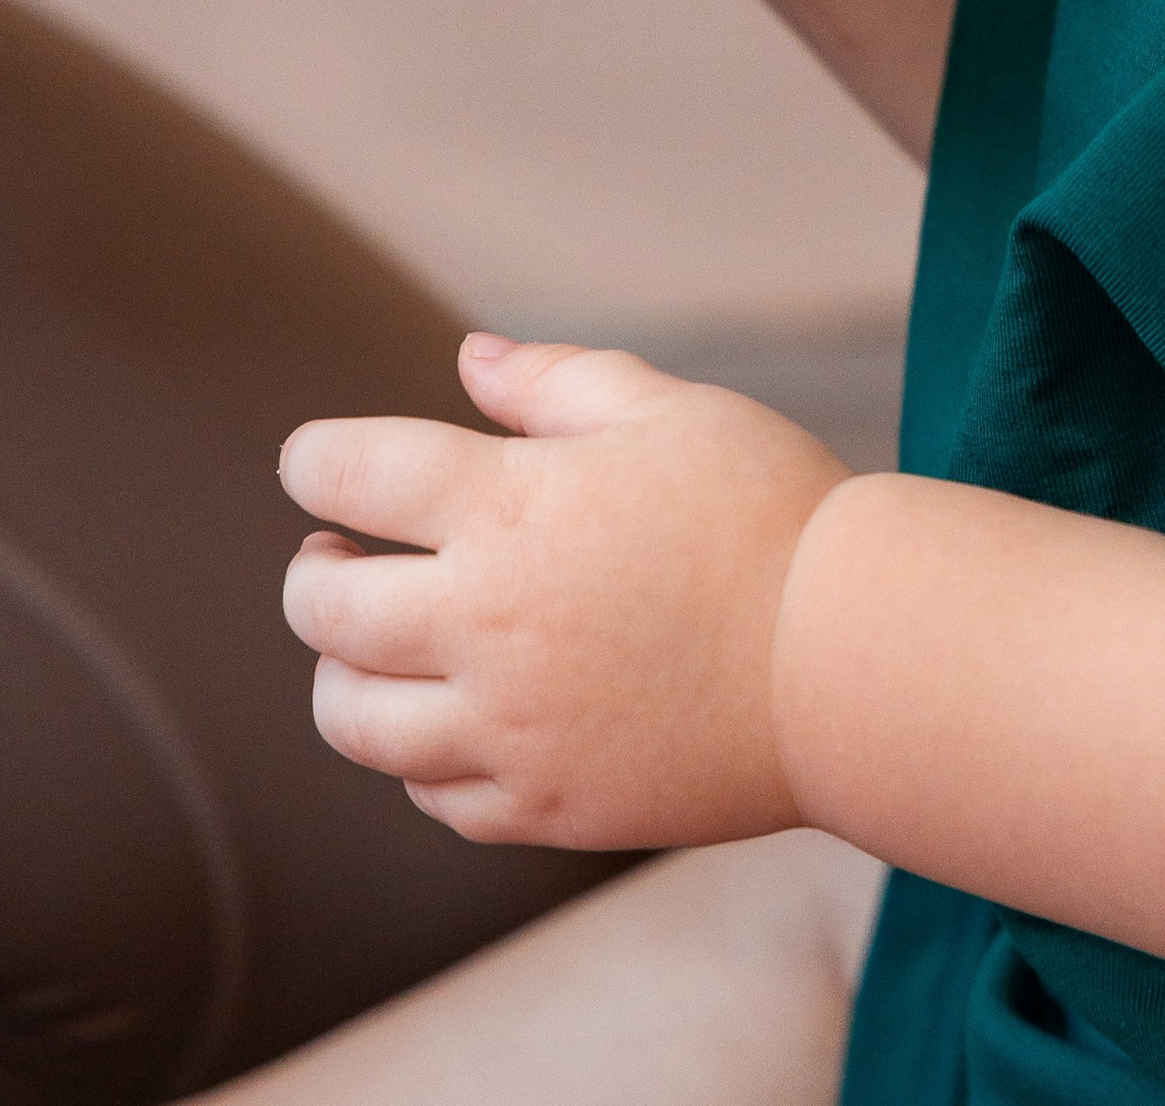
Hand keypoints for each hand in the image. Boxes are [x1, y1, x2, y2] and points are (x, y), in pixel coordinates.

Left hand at [280, 337, 851, 851]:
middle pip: (325, 609)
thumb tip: (468, 359)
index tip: (315, 462)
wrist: (853, 658)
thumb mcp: (665, 409)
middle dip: (312, 571)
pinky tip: (447, 717)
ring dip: (341, 674)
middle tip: (332, 551)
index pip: (349, 474)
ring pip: (355, 720)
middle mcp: (488, 623)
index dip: (314, 460)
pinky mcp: (549, 805)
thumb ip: (553, 380)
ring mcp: (513, 727)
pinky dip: (417, 757)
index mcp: (509, 505)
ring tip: (370, 643)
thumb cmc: (767, 511)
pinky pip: (435, 795)